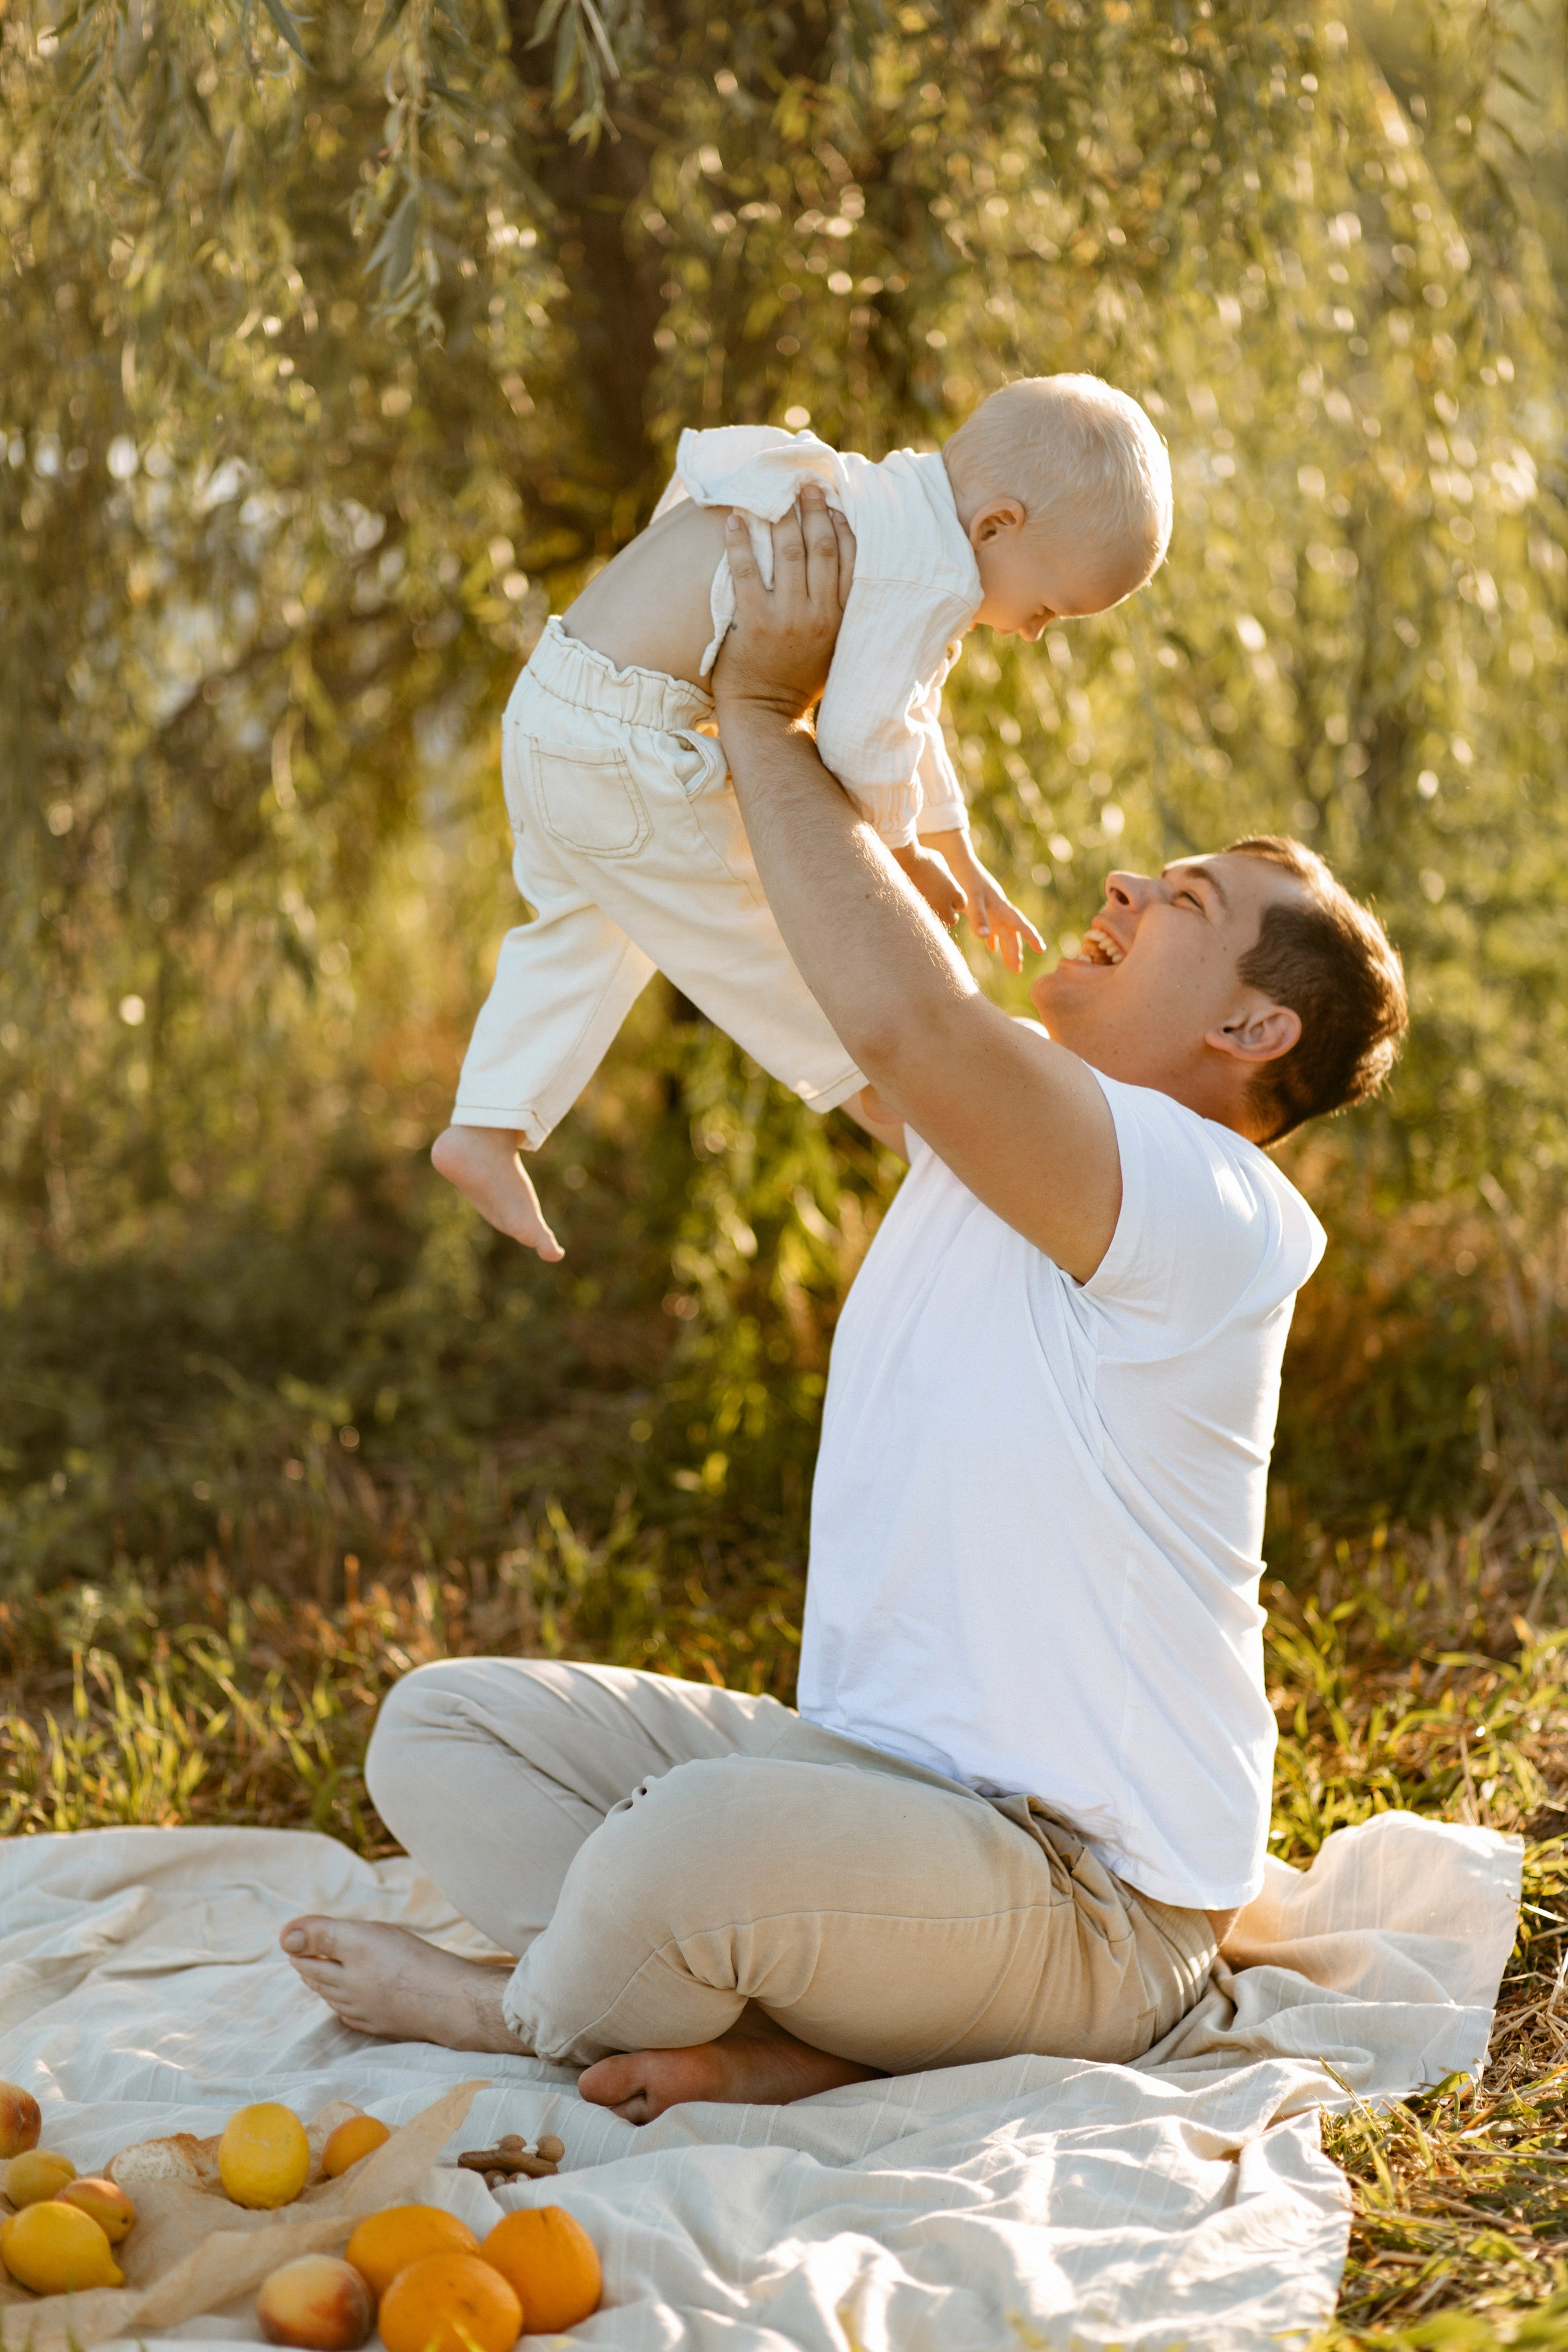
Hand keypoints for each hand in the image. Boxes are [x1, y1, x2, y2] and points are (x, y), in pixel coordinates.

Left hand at [711, 486, 856, 724]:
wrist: (767, 714)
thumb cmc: (802, 678)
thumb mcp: (836, 648)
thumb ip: (843, 612)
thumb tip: (847, 567)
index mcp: (843, 620)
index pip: (850, 561)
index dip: (842, 528)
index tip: (834, 506)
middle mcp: (819, 616)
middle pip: (821, 548)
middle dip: (814, 512)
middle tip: (806, 487)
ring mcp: (787, 618)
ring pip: (788, 553)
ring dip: (781, 517)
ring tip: (775, 495)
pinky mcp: (754, 622)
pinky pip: (746, 571)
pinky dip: (740, 541)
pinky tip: (736, 519)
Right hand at [888, 840, 967, 929]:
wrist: (904, 860)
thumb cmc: (924, 858)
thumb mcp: (941, 864)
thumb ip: (947, 878)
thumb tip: (946, 883)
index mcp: (954, 892)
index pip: (962, 905)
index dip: (955, 901)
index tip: (947, 894)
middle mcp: (944, 904)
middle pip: (952, 920)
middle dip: (947, 914)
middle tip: (939, 904)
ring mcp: (929, 910)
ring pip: (937, 923)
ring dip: (934, 917)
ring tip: (927, 905)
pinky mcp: (915, 912)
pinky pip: (922, 920)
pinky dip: (921, 915)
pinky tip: (916, 905)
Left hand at [920, 830, 1045, 975]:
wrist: (955, 858)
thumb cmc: (964, 876)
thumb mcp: (971, 898)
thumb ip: (977, 917)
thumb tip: (985, 939)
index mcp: (1000, 905)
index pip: (1019, 924)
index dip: (1031, 937)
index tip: (1042, 950)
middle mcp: (998, 907)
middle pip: (1010, 932)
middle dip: (1015, 951)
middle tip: (1017, 970)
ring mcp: (991, 906)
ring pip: (1002, 931)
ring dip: (1006, 947)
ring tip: (1010, 965)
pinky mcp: (981, 905)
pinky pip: (991, 926)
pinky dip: (993, 938)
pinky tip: (991, 947)